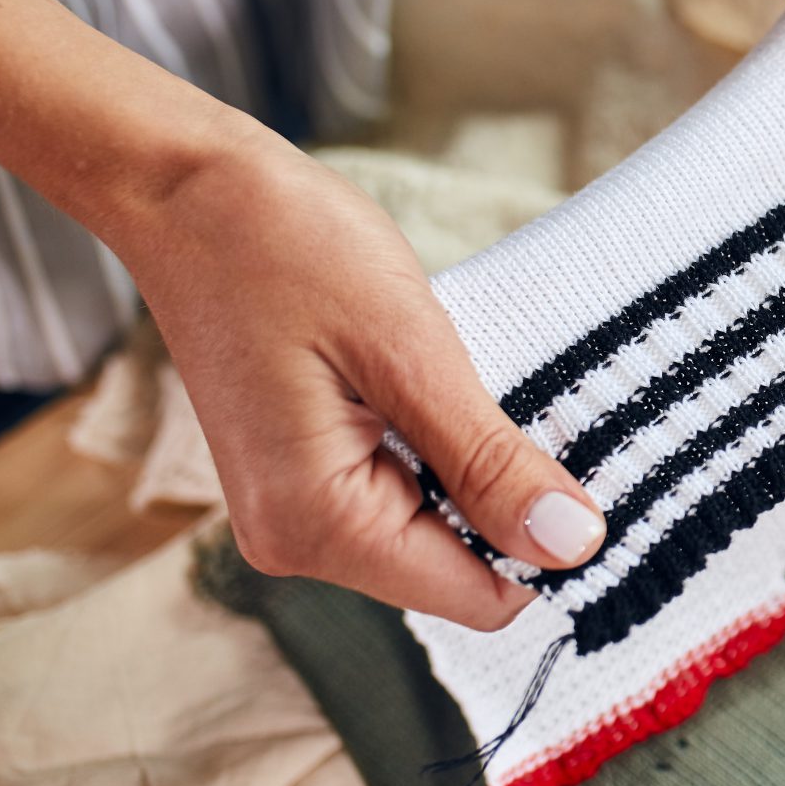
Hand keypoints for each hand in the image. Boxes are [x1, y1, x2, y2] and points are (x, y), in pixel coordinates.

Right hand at [0, 0, 597, 628]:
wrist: (182, 189)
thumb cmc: (283, 250)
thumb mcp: (410, 353)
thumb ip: (490, 464)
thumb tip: (573, 546)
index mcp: (319, 526)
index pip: (479, 596)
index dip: (549, 545)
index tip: (602, 472)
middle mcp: (297, 540)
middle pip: (458, 567)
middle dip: (513, 499)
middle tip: (548, 402)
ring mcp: (292, 508)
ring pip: (436, 527)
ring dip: (478, 466)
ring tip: (484, 374)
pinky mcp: (299, 470)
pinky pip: (403, 487)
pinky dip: (442, 445)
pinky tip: (446, 379)